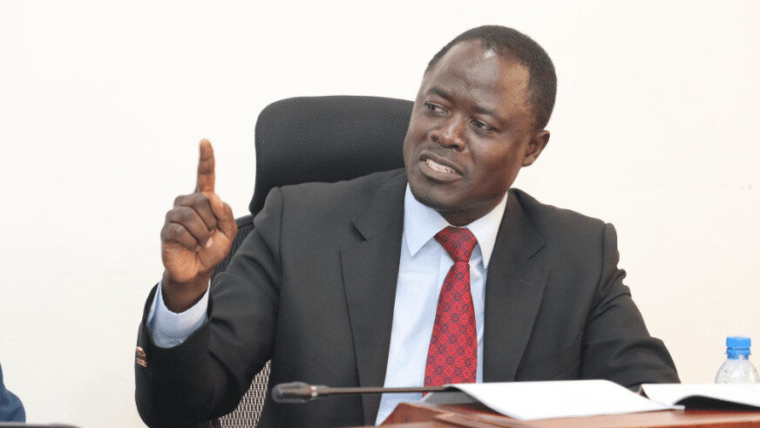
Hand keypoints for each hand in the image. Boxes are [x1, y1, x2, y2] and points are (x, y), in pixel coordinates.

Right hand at [160, 139, 236, 311]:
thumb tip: (213, 197)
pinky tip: (192, 247)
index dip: (205, 159)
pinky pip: (182, 231)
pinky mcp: (167, 230)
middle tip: (211, 235)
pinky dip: (193, 242)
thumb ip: (226, 214)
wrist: (198, 270)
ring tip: (202, 243)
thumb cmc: (212, 248)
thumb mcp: (228, 233)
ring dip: (203, 234)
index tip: (204, 141)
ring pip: (192, 217)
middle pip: (202, 200)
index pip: (205, 175)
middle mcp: (187, 202)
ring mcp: (174, 215)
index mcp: (204, 199)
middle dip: (212, 221)